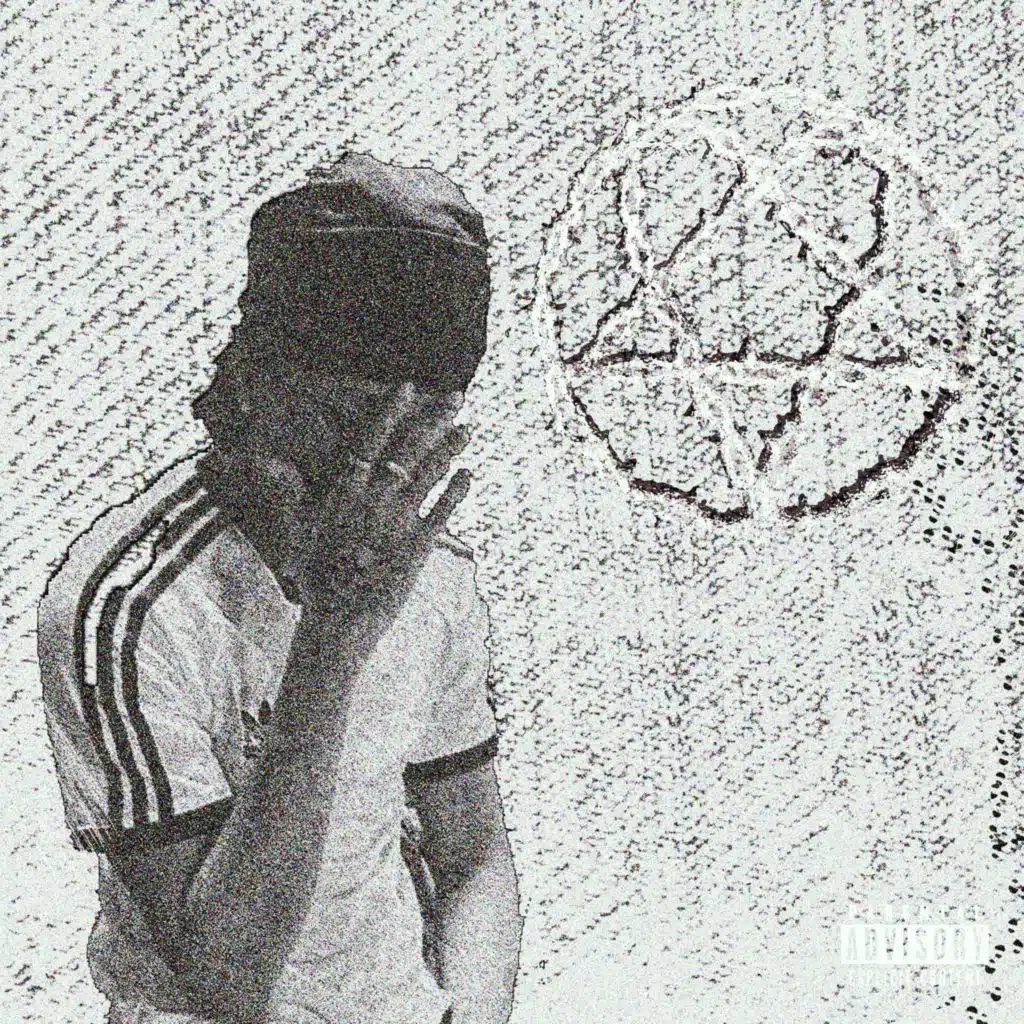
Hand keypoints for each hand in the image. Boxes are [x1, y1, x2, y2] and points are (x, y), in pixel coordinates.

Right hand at [293, 382, 470, 618]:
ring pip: (429, 476)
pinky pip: (442, 512)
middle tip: (456, 397)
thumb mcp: (299, 532)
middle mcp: (371, 503)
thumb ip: (291, 493)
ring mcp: (396, 525)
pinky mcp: (417, 548)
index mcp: (343, 494)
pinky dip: (456, 491)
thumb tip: (268, 461)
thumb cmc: (316, 579)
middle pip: (408, 450)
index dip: (390, 412)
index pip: (369, 441)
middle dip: (434, 420)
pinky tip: (468, 474)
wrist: (337, 626)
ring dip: (451, 449)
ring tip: (468, 429)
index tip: (407, 387)